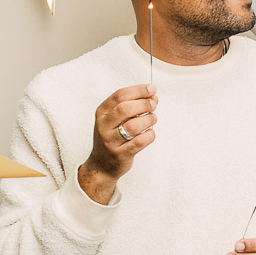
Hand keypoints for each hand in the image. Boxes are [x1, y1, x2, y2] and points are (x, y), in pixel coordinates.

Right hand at [78, 84, 156, 203]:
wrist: (102, 165)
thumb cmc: (113, 136)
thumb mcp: (117, 119)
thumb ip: (134, 106)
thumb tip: (153, 97)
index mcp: (102, 112)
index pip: (120, 95)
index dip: (138, 90)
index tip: (152, 89)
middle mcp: (103, 126)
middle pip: (125, 109)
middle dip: (144, 104)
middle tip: (154, 105)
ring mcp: (111, 141)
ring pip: (133, 126)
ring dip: (148, 120)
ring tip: (153, 119)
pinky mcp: (121, 154)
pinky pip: (140, 142)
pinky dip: (149, 135)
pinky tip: (149, 133)